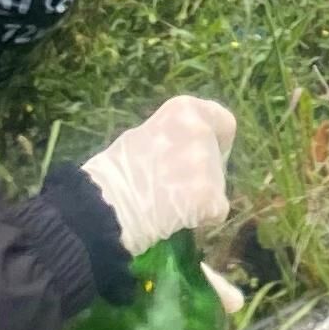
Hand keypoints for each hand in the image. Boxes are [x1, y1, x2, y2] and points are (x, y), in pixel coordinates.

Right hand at [82, 94, 236, 254]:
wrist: (105, 208)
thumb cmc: (114, 172)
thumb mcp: (143, 137)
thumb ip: (172, 137)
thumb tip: (184, 148)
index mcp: (184, 110)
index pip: (223, 122)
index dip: (216, 140)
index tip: (202, 155)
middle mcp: (201, 132)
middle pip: (218, 156)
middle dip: (204, 171)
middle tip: (176, 186)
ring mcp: (209, 166)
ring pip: (217, 186)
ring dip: (200, 195)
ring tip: (169, 204)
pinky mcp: (212, 198)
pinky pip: (215, 211)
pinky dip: (201, 219)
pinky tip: (176, 219)